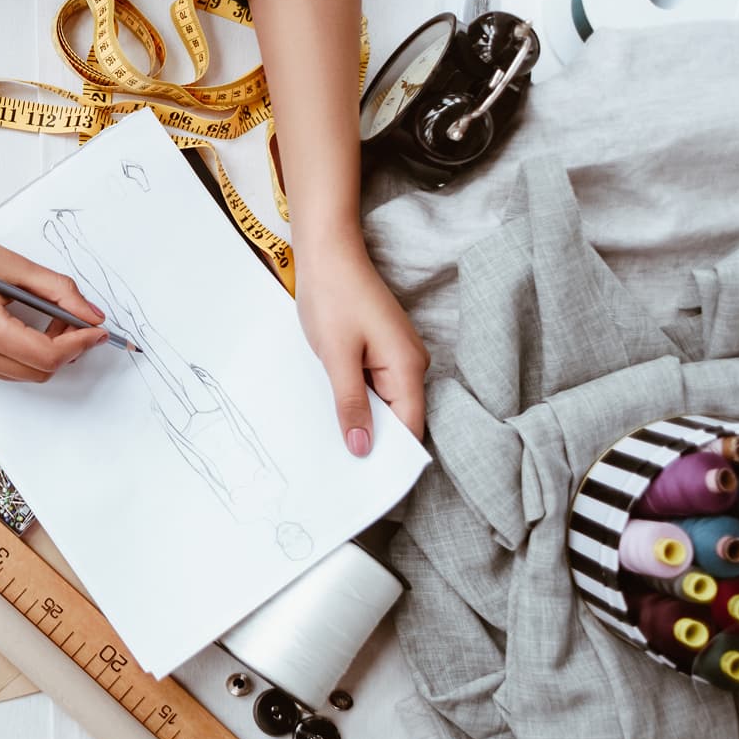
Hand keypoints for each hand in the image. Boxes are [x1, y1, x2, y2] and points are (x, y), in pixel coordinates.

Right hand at [0, 215, 108, 381]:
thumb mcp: (12, 265)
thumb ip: (57, 291)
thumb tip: (91, 314)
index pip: (48, 355)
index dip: (80, 344)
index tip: (97, 330)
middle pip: (38, 372)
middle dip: (65, 350)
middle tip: (76, 321)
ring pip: (21, 374)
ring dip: (44, 354)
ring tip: (50, 321)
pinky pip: (0, 368)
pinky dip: (21, 354)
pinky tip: (25, 327)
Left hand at [295, 236, 427, 453]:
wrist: (327, 252)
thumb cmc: (333, 297)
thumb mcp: (337, 357)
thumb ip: (351, 404)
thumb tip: (362, 448)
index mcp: (407, 367)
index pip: (410, 427)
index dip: (393, 458)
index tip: (370, 485)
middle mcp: (411, 363)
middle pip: (400, 418)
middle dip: (376, 443)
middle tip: (343, 473)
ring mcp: (397, 355)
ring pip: (386, 402)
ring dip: (364, 421)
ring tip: (335, 449)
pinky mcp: (381, 348)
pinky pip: (375, 385)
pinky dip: (358, 399)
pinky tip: (336, 412)